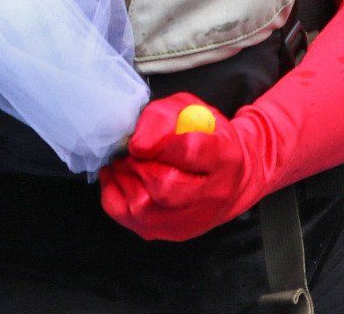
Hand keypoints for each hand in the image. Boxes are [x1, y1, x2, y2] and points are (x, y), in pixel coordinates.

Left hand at [98, 93, 280, 241]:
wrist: (229, 178)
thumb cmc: (206, 138)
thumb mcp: (189, 111)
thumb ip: (164, 117)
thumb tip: (137, 141)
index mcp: (224, 157)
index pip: (190, 152)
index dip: (158, 143)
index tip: (139, 140)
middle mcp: (212, 195)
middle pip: (164, 186)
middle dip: (138, 164)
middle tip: (132, 150)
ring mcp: (191, 221)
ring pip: (143, 206)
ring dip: (124, 177)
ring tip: (128, 161)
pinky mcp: (169, 233)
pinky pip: (126, 216)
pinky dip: (114, 192)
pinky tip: (121, 176)